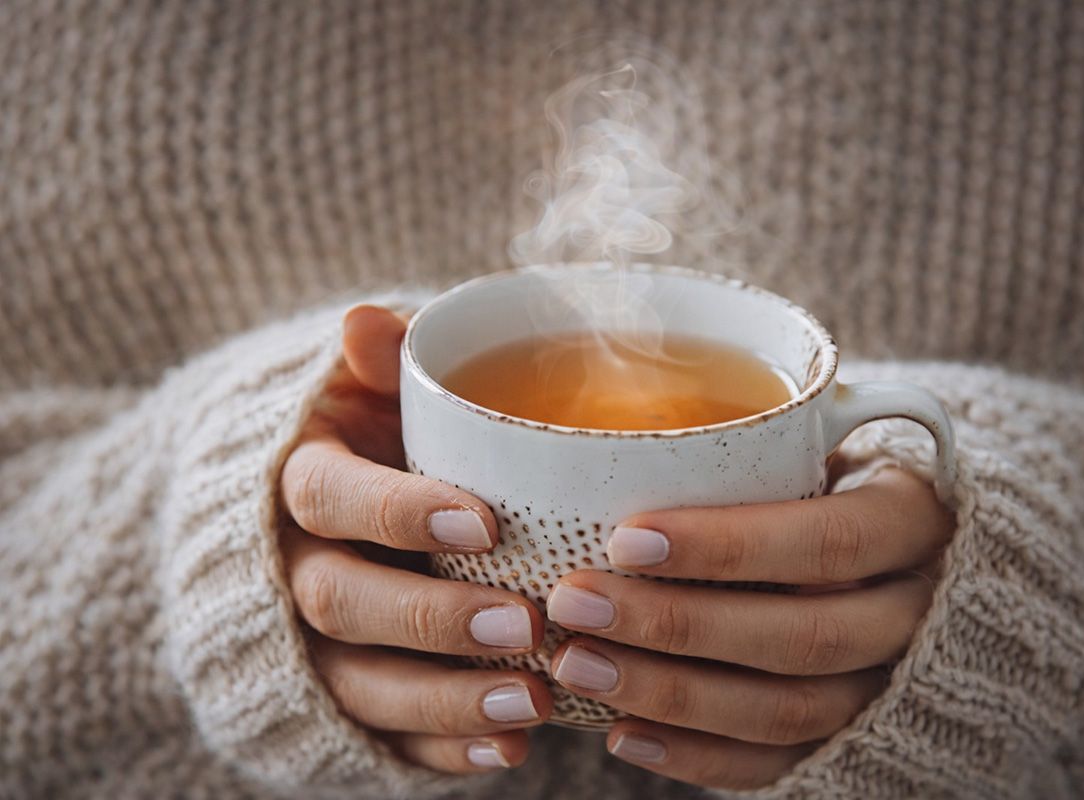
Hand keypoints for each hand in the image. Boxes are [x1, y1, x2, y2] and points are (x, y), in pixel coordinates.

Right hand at [278, 305, 552, 773]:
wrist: (335, 506)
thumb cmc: (379, 436)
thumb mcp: (378, 390)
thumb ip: (383, 365)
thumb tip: (366, 322)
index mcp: (301, 478)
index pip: (332, 496)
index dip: (399, 510)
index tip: (485, 522)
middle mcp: (293, 565)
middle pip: (341, 601)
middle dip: (433, 618)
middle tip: (525, 623)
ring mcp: (311, 641)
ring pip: (357, 682)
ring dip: (445, 697)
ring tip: (532, 703)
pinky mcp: (343, 697)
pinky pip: (380, 734)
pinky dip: (440, 749)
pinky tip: (508, 752)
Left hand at [545, 467, 954, 789]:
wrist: (923, 557)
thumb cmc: (844, 480)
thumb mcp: (833, 440)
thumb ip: (766, 440)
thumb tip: (619, 433)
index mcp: (916, 521)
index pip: (829, 541)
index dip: (728, 546)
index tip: (625, 538)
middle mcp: (916, 612)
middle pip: (803, 636)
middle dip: (677, 625)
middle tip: (576, 603)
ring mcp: (891, 685)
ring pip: (787, 710)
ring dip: (672, 695)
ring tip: (579, 666)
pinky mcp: (855, 737)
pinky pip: (779, 764)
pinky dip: (697, 757)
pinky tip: (623, 733)